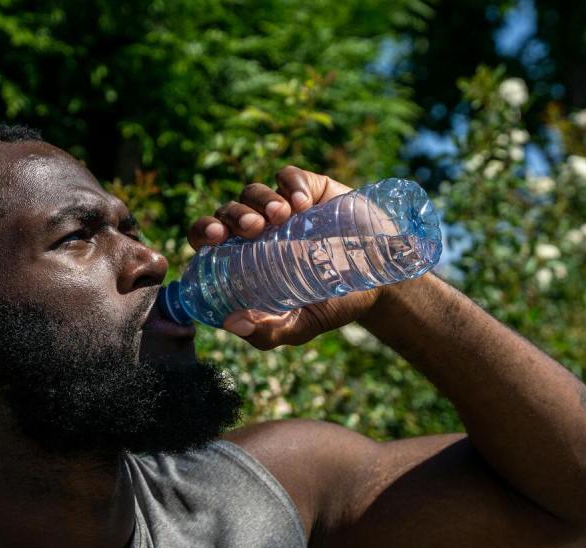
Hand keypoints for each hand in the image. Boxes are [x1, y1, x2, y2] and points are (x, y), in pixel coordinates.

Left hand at [187, 166, 383, 349]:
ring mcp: (283, 207)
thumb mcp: (300, 325)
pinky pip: (288, 176)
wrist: (381, 282)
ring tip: (283, 216)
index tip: (216, 238)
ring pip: (253, 192)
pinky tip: (304, 204)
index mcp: (244, 258)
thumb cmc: (332, 303)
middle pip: (227, 211)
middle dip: (233, 215)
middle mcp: (257, 230)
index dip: (204, 232)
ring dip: (261, 201)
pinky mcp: (309, 188)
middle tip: (252, 228)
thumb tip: (231, 324)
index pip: (208, 238)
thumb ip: (267, 332)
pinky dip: (292, 185)